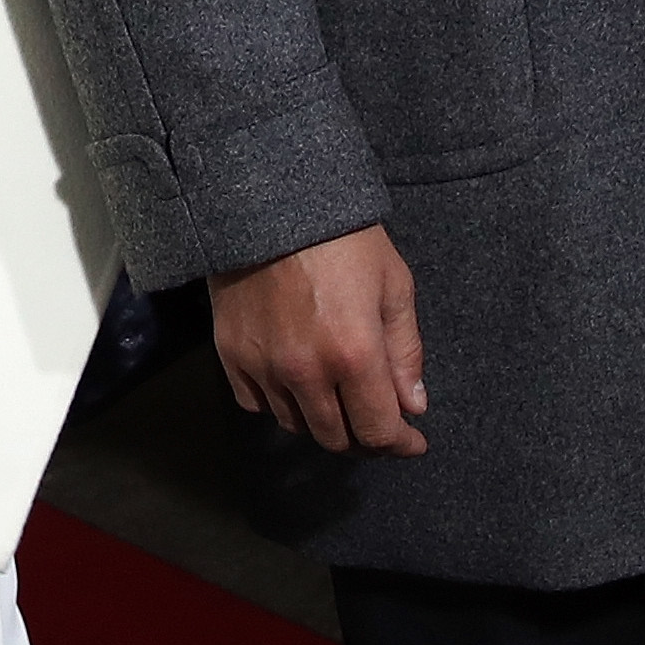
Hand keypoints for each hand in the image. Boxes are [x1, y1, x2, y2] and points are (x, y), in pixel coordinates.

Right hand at [208, 223, 427, 456]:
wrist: (269, 200)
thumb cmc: (342, 237)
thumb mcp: (393, 284)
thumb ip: (406, 351)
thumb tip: (414, 406)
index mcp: (354, 353)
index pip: (379, 431)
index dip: (400, 444)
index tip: (412, 441)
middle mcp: (306, 370)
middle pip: (336, 438)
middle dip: (365, 437)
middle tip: (376, 419)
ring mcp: (263, 365)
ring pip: (296, 426)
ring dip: (322, 421)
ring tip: (337, 398)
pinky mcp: (231, 354)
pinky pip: (256, 404)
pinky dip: (279, 404)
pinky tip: (295, 383)